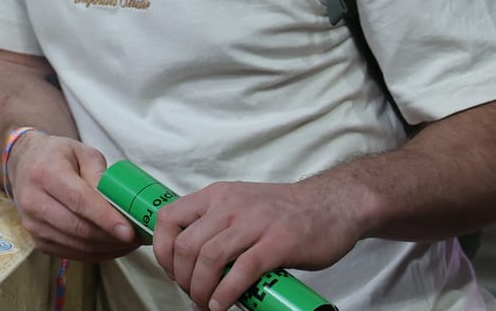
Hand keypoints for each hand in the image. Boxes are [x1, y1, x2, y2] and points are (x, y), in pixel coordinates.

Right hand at [7, 133, 143, 262]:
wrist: (24, 165)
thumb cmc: (57, 156)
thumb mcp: (81, 152)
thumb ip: (100, 175)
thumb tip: (119, 204)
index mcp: (45, 172)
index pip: (79, 201)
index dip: (106, 218)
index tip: (129, 231)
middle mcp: (34, 200)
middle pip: (79, 228)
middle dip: (112, 237)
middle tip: (138, 237)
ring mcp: (33, 224)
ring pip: (78, 245)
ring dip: (108, 248)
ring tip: (129, 242)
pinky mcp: (37, 241)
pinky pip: (72, 253)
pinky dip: (96, 254)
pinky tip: (112, 246)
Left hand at [152, 177, 368, 310]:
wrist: (333, 205)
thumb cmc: (284, 212)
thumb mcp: (241, 205)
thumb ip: (217, 224)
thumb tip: (191, 260)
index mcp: (216, 196)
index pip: (169, 217)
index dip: (162, 250)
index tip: (171, 272)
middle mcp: (230, 205)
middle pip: (186, 245)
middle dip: (181, 278)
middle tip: (191, 294)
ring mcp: (254, 223)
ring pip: (209, 259)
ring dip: (201, 290)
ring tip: (204, 305)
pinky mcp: (277, 244)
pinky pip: (241, 271)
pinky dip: (226, 293)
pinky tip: (221, 306)